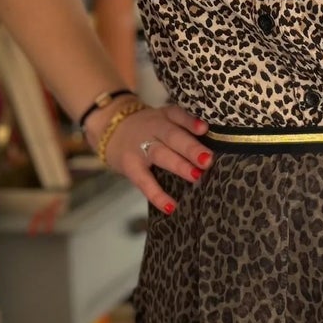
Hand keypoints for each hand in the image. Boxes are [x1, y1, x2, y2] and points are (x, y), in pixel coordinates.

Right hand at [86, 95, 212, 211]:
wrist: (110, 126)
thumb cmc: (147, 128)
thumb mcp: (162, 120)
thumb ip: (183, 130)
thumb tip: (213, 149)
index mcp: (165, 116)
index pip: (178, 115)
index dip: (190, 121)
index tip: (205, 128)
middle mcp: (153, 128)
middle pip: (173, 136)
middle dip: (190, 148)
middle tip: (208, 159)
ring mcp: (140, 147)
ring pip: (161, 155)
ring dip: (179, 165)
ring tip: (196, 176)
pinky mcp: (130, 165)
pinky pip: (144, 181)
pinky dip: (157, 195)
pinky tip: (171, 206)